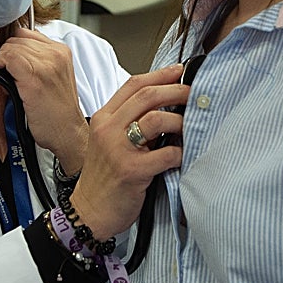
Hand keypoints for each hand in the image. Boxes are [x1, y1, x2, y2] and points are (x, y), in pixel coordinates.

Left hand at [0, 28, 89, 173]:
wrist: (68, 133)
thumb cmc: (58, 111)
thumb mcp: (55, 76)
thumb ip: (40, 59)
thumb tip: (14, 50)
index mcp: (62, 51)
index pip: (28, 33)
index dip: (14, 45)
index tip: (10, 59)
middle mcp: (56, 54)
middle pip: (17, 37)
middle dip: (7, 52)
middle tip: (7, 71)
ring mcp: (46, 64)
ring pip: (11, 46)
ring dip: (2, 60)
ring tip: (7, 76)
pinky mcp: (34, 77)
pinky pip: (8, 57)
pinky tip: (2, 76)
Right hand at [67, 64, 188, 240]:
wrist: (88, 212)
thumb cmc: (103, 179)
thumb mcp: (108, 142)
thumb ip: (129, 122)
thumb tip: (165, 106)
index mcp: (103, 119)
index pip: (133, 85)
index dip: (160, 75)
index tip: (179, 71)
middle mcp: (108, 130)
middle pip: (147, 96)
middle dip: (176, 91)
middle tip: (193, 94)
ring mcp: (119, 150)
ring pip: (157, 119)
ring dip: (180, 121)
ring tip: (189, 127)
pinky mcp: (132, 171)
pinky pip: (166, 153)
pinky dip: (180, 152)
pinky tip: (183, 154)